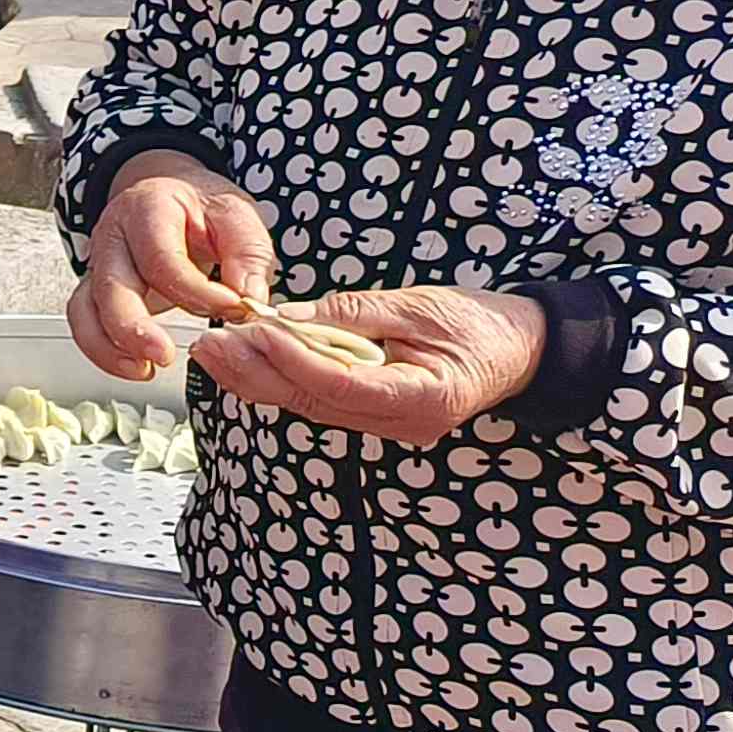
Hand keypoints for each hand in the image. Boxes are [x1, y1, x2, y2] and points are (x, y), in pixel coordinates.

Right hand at [73, 151, 277, 380]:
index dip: (197, 292)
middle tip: (164, 354)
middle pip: (111, 286)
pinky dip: (101, 350)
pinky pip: (84, 322)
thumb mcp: (235, 216)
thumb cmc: (201, 208)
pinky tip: (133, 366)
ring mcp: (98, 263)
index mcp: (148, 209)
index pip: (163, 259)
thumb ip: (247, 255)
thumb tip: (250, 299)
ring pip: (86, 309)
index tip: (233, 309)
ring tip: (144, 369)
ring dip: (110, 346)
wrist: (171, 194)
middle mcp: (113, 235)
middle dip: (134, 328)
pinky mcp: (95, 289)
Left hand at [188, 285, 543, 444]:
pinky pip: (319, 399)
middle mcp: (398, 423)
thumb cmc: (481, 323)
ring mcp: (385, 425)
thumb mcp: (421, 306)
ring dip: (259, 377)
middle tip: (211, 344)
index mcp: (421, 399)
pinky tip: (248, 360)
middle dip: (257, 372)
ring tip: (215, 350)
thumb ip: (355, 312)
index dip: (293, 358)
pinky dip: (283, 378)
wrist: (520, 349)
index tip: (255, 330)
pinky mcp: (373, 413)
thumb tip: (290, 316)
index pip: (341, 384)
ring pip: (309, 404)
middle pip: (313, 401)